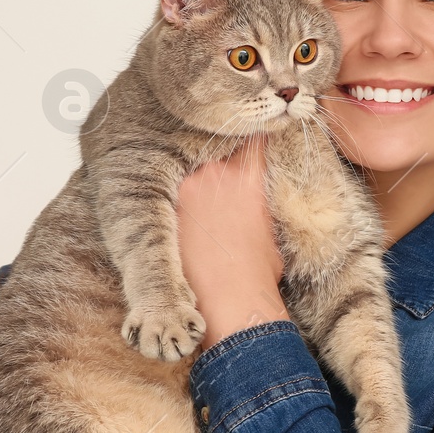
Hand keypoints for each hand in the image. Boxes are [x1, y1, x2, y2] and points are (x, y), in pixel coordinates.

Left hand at [177, 134, 288, 349]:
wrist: (231, 305)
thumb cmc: (257, 273)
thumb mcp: (269, 226)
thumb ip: (257, 197)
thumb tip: (251, 192)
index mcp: (247, 176)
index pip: (252, 137)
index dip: (253, 131)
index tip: (253, 127)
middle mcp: (213, 173)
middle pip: (215, 149)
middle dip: (219, 158)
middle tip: (220, 170)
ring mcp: (184, 189)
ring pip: (190, 170)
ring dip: (196, 180)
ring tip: (201, 204)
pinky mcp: (163, 210)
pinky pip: (171, 193)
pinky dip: (177, 200)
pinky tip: (185, 219)